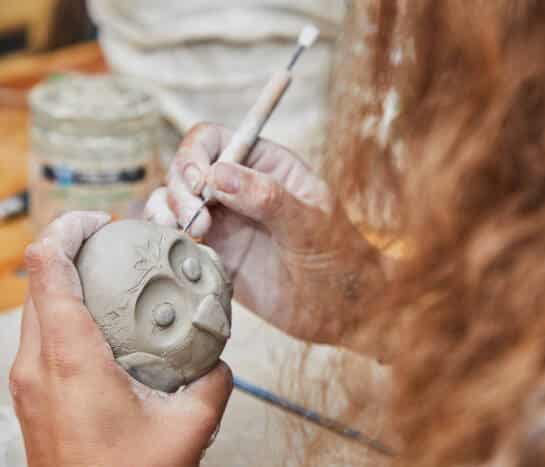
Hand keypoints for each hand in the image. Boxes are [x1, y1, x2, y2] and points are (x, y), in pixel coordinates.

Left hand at [11, 212, 232, 466]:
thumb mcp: (188, 428)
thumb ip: (212, 382)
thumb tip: (218, 359)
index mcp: (70, 359)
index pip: (48, 268)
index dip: (67, 230)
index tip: (101, 222)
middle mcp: (37, 363)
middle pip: (39, 279)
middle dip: (71, 247)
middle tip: (115, 243)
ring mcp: (28, 381)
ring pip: (38, 306)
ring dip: (69, 280)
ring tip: (113, 278)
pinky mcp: (31, 395)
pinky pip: (42, 334)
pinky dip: (68, 311)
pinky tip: (107, 325)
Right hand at [144, 123, 383, 348]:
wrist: (340, 309)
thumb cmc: (338, 259)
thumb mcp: (312, 224)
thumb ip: (268, 198)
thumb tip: (218, 174)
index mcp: (266, 166)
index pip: (215, 140)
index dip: (195, 154)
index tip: (198, 184)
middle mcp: (239, 188)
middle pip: (185, 170)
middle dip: (179, 190)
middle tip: (196, 223)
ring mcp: (224, 221)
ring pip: (174, 203)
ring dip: (164, 213)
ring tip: (180, 234)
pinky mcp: (214, 254)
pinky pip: (177, 240)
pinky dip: (166, 241)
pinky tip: (177, 253)